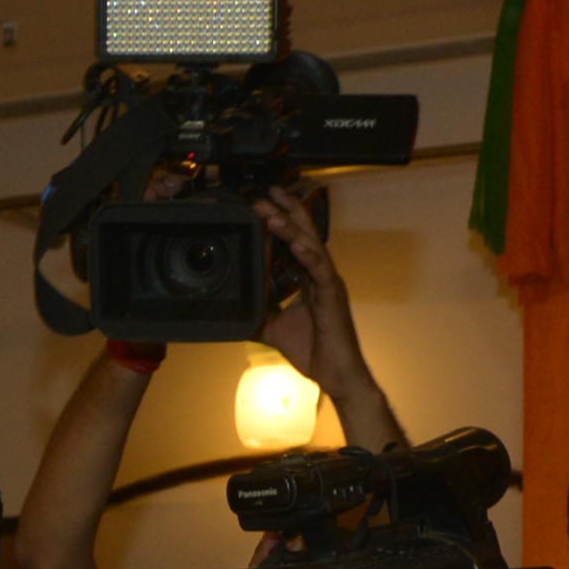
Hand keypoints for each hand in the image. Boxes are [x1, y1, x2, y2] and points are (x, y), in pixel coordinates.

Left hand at [252, 191, 399, 446]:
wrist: (336, 375)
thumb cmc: (313, 351)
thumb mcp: (274, 329)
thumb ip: (257, 315)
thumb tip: (233, 311)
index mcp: (308, 279)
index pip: (295, 241)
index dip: (282, 220)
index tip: (262, 202)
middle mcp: (320, 275)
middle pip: (304, 234)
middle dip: (286, 212)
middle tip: (266, 193)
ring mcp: (329, 283)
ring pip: (312, 247)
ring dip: (293, 229)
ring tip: (274, 213)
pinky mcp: (334, 297)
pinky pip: (321, 271)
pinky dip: (309, 256)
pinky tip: (297, 245)